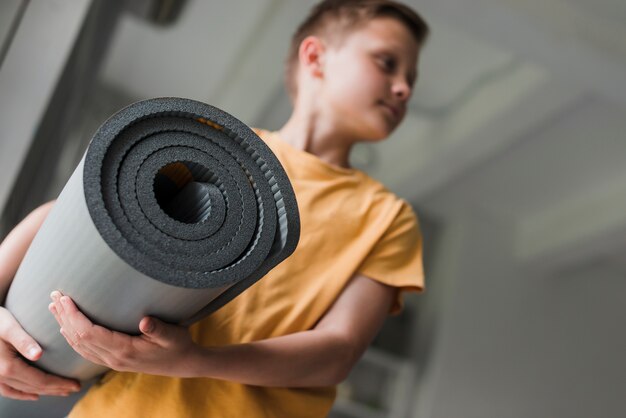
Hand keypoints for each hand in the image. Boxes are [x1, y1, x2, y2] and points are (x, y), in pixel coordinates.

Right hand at [0, 307, 80, 399]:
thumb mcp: (10, 327)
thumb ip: (24, 341)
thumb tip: (38, 355)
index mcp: (8, 367)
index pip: (41, 380)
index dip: (59, 383)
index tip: (76, 384)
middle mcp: (1, 376)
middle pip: (34, 387)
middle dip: (56, 389)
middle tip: (75, 388)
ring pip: (24, 390)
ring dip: (44, 392)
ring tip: (61, 391)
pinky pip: (9, 390)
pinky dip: (23, 394)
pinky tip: (34, 395)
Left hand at [49, 291, 200, 376]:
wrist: (184, 364)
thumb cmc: (179, 346)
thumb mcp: (174, 335)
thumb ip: (159, 328)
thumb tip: (145, 320)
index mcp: (124, 351)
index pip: (89, 334)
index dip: (75, 316)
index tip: (66, 298)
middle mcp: (114, 359)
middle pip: (79, 339)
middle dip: (64, 317)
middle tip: (54, 295)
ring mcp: (113, 362)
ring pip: (79, 346)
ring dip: (65, 326)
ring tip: (54, 308)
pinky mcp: (114, 361)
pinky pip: (86, 351)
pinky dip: (73, 338)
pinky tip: (68, 329)